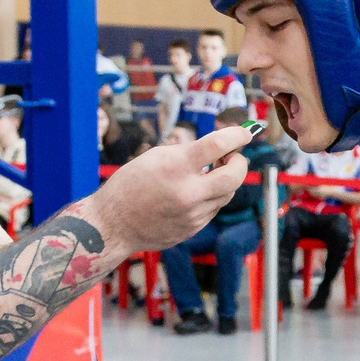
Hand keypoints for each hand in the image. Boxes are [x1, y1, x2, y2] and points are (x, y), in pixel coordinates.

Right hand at [89, 125, 251, 251]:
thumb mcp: (155, 157)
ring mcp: (193, 215)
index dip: (237, 134)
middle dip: (240, 162)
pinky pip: (213, 209)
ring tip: (211, 172)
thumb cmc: (130, 185)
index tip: (245, 131)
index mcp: (175, 168)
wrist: (113, 225)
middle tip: (233, 155)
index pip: (218, 145)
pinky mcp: (193, 229)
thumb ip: (188, 151)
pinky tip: (196, 191)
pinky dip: (211, 196)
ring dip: (226, 179)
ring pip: (227, 194)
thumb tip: (218, 147)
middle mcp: (188, 193)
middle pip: (235, 176)